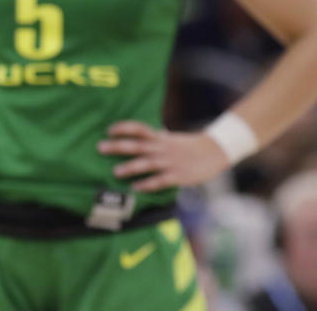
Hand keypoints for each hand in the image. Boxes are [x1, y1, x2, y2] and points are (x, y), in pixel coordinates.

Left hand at [98, 121, 228, 191]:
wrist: (216, 151)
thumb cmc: (190, 145)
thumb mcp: (172, 138)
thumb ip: (157, 137)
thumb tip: (143, 133)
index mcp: (160, 138)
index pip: (139, 128)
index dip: (124, 128)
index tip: (109, 130)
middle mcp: (162, 148)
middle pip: (137, 145)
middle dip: (118, 146)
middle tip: (100, 148)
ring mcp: (170, 162)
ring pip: (147, 163)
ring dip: (130, 167)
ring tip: (115, 172)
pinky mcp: (179, 175)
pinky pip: (161, 180)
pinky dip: (148, 184)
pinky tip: (136, 188)